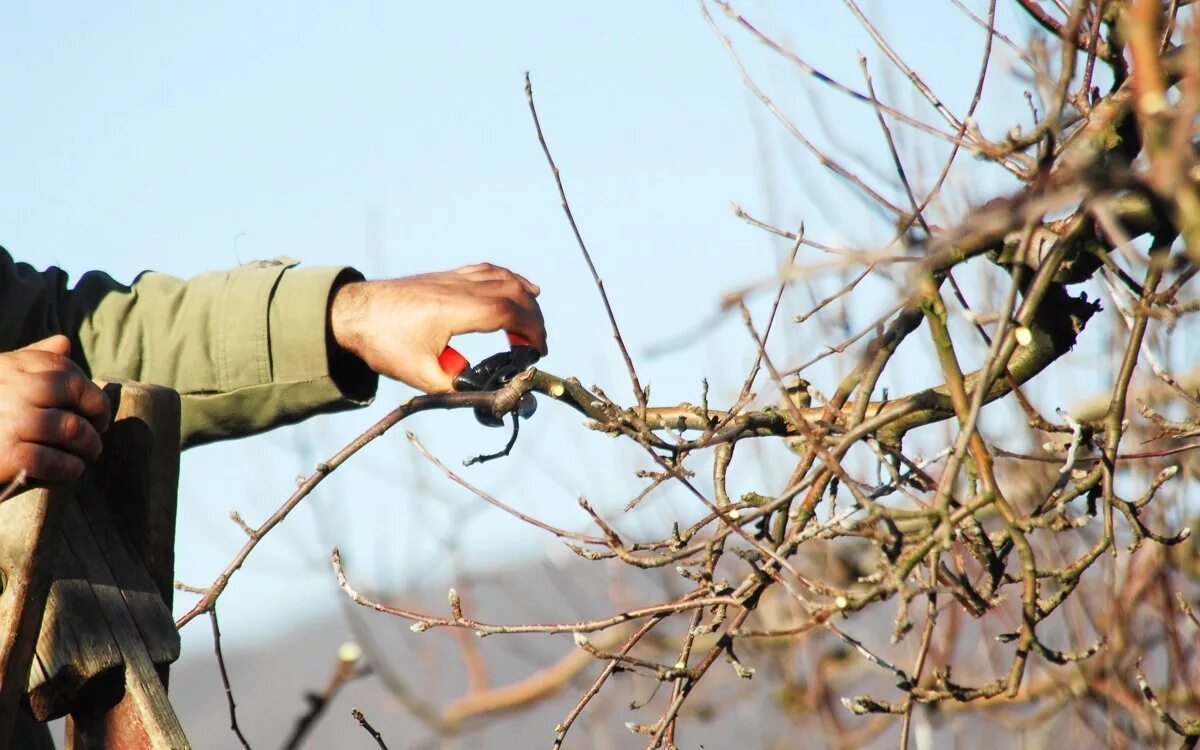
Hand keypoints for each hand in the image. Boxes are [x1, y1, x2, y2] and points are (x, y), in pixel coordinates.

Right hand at [0, 335, 111, 484]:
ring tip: (88, 454)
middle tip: (97, 434)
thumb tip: (64, 343)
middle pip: (73, 396)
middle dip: (95, 417)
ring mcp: (9, 420)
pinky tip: (72, 471)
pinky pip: (50, 460)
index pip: (66, 371)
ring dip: (88, 445)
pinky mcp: (4, 454)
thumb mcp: (1, 377)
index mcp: (11, 367)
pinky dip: (69, 468)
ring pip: (69, 429)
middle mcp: (12, 388)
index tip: (97, 412)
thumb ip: (31, 360)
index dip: (90, 394)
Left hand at [329, 263, 546, 392]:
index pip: (509, 311)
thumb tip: (485, 396)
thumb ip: (455, 385)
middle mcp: (459, 287)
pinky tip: (518, 288)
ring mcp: (453, 278)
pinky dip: (509, 280)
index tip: (537, 351)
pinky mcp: (446, 277)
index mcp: (455, 309)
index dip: (532, 330)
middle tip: (535, 345)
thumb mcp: (419, 374)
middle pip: (513, 292)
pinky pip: (488, 271)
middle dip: (534, 318)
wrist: (350, 312)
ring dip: (524, 298)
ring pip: (503, 277)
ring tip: (532, 323)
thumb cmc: (382, 341)